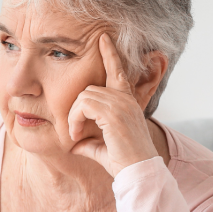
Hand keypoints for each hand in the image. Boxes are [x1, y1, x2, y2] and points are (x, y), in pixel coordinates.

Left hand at [68, 33, 158, 176]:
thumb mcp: (103, 149)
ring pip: (84, 96)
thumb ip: (89, 142)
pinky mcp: (113, 113)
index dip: (109, 54)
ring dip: (74, 116)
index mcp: (127, 102)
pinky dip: (75, 119)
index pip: (117, 71)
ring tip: (76, 135)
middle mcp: (125, 100)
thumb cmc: (124, 163)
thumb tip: (73, 145)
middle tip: (75, 132)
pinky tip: (77, 135)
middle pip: (89, 89)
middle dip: (76, 110)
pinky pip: (84, 105)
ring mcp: (121, 104)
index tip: (103, 38)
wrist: (138, 173)